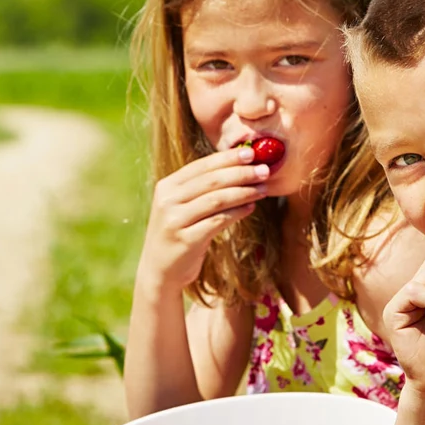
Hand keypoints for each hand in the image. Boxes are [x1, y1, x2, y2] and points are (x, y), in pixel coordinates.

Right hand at [138, 145, 268, 290]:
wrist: (160, 271)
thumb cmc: (179, 234)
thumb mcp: (182, 207)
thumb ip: (202, 189)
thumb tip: (239, 169)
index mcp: (167, 186)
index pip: (202, 166)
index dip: (228, 158)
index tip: (251, 153)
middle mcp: (168, 200)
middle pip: (211, 180)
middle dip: (241, 173)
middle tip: (264, 171)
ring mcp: (175, 220)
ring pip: (217, 199)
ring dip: (244, 192)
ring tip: (263, 189)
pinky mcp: (186, 240)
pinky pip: (218, 221)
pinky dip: (237, 212)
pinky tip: (251, 207)